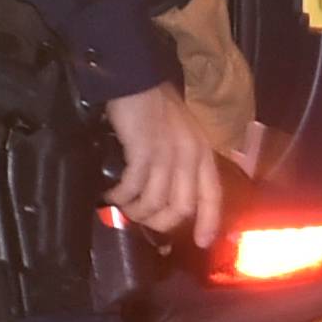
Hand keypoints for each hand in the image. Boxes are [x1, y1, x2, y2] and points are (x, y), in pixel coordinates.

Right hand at [102, 81, 226, 246]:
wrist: (135, 79)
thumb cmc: (154, 106)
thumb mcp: (180, 134)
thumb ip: (181, 162)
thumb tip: (168, 196)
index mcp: (202, 153)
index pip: (212, 196)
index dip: (208, 222)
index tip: (201, 242)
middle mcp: (189, 156)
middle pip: (182, 207)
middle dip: (161, 222)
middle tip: (142, 223)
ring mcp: (168, 154)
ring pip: (157, 202)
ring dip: (136, 211)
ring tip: (122, 208)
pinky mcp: (143, 151)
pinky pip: (134, 187)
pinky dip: (121, 196)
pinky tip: (110, 195)